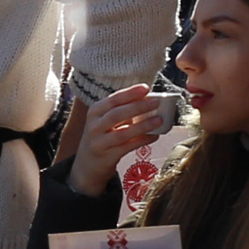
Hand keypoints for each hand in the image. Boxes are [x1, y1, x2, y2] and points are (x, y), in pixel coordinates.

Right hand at [68, 82, 174, 198]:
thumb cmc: (103, 134)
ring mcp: (99, 142)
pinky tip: (154, 136)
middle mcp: (94, 126)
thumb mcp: (106, 119)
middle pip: (116, 114)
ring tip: (159, 120)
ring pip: (122, 133)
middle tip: (156, 102)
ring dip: (143, 125)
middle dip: (138, 107)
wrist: (89, 161)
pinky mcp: (107, 156)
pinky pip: (128, 147)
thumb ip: (124, 109)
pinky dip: (143, 140)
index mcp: (95, 111)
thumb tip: (150, 100)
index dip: (130, 93)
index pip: (113, 99)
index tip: (146, 88)